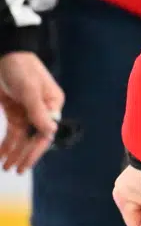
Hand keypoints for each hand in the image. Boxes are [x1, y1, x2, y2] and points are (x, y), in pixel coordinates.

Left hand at [0, 50, 63, 172]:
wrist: (5, 55)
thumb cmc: (20, 68)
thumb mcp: (29, 89)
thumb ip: (38, 111)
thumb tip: (50, 131)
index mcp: (52, 104)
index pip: (45, 132)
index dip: (35, 150)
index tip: (23, 164)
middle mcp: (42, 110)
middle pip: (34, 137)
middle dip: (24, 154)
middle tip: (13, 170)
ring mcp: (27, 110)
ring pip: (22, 136)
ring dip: (14, 151)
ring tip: (5, 167)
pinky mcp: (14, 110)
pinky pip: (12, 130)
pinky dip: (6, 142)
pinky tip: (1, 153)